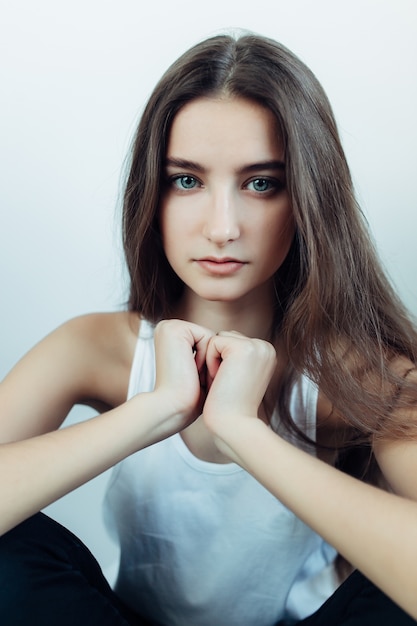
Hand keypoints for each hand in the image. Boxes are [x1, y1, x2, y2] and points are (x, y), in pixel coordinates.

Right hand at [152, 319, 213, 435]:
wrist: (174, 408)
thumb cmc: (189, 399)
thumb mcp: (200, 372)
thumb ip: (207, 354)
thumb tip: (230, 345)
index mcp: (171, 336)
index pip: (208, 342)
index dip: (211, 363)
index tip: (198, 381)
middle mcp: (168, 328)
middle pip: (211, 339)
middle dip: (211, 361)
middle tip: (198, 380)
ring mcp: (170, 326)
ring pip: (212, 339)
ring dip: (209, 361)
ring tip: (194, 377)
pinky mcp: (176, 330)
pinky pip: (210, 338)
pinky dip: (206, 357)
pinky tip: (192, 371)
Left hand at [202, 331, 276, 457]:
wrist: (235, 426)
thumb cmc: (230, 407)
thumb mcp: (238, 377)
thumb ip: (235, 358)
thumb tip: (220, 344)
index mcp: (266, 353)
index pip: (231, 342)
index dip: (222, 362)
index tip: (229, 384)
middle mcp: (265, 347)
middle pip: (225, 337)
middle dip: (217, 359)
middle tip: (225, 384)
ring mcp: (256, 346)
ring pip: (218, 339)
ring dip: (212, 360)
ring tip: (222, 382)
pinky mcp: (243, 348)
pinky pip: (213, 342)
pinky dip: (209, 362)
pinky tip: (218, 380)